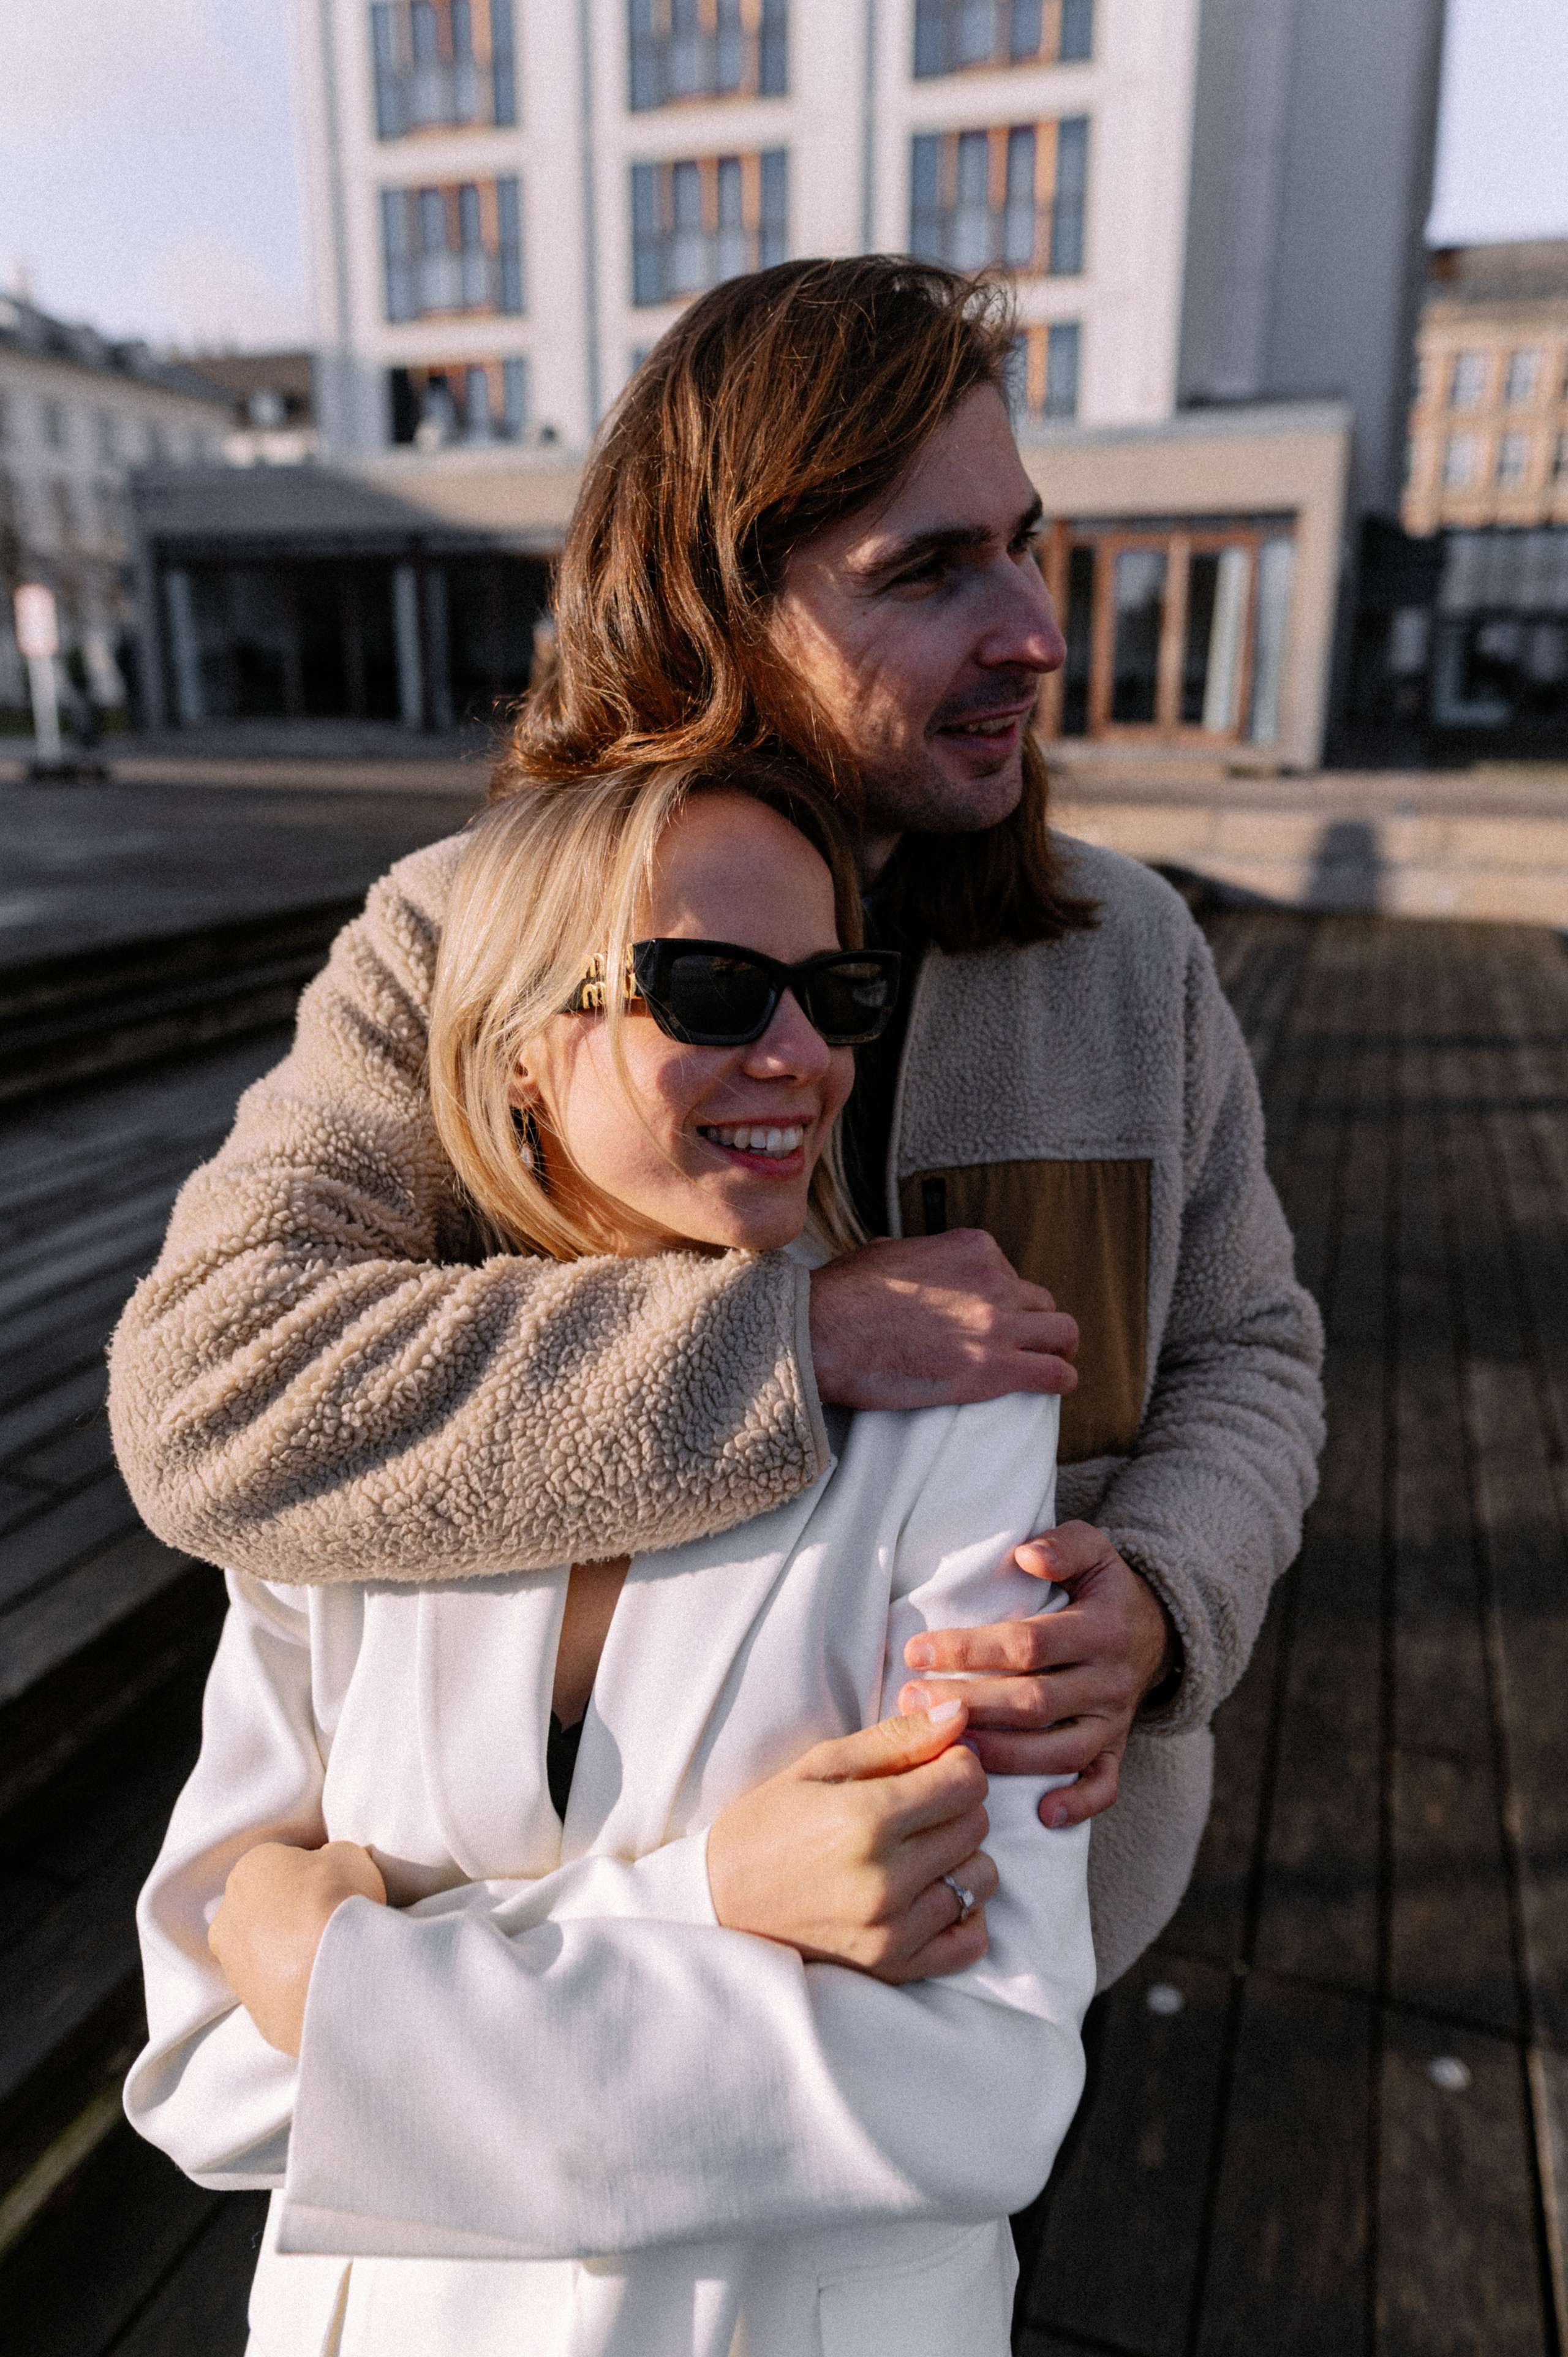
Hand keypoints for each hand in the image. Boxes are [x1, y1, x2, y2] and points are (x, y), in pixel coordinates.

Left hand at [208, 1840, 386, 2057]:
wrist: (332, 1975)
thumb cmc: (338, 1901)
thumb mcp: (348, 1855)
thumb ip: (331, 1858)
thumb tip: (328, 1869)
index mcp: (250, 1869)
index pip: (280, 1864)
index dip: (312, 1874)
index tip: (336, 1887)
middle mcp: (229, 1915)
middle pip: (265, 1908)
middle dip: (292, 1914)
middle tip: (330, 1921)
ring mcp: (233, 1964)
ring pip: (264, 1951)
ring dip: (289, 1952)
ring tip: (329, 1956)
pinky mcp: (247, 2005)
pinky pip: (274, 1987)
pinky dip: (293, 1985)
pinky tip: (321, 1983)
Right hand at [706, 1702, 995, 1983]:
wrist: (718, 1900)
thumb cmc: (768, 1821)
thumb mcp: (821, 1764)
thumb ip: (896, 1739)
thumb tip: (958, 1713)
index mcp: (866, 1818)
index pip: (967, 1780)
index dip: (954, 1762)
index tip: (929, 1766)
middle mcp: (885, 1878)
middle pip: (977, 1824)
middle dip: (955, 1805)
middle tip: (916, 1805)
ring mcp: (892, 1929)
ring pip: (981, 1877)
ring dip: (960, 1857)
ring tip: (919, 1849)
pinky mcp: (893, 1966)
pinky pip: (971, 1941)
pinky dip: (963, 1914)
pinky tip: (931, 1893)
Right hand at [808, 1231, 1078, 1409]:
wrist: (822, 1333)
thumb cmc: (842, 1296)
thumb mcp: (888, 1250)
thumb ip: (921, 1254)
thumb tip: (921, 1265)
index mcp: (972, 1247)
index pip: (1010, 1271)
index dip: (1002, 1299)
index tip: (990, 1318)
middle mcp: (993, 1280)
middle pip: (1040, 1302)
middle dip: (1034, 1322)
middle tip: (1024, 1343)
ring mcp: (996, 1324)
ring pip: (1062, 1333)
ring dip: (1057, 1349)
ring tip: (1049, 1364)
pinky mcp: (993, 1369)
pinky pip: (1054, 1374)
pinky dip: (1060, 1379)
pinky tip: (1053, 1386)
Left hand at [898, 1523, 1177, 1829]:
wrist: (1157, 1632)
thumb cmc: (1104, 1590)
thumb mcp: (1096, 1550)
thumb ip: (1065, 1545)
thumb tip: (1027, 1555)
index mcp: (1101, 1630)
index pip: (1027, 1644)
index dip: (970, 1649)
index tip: (916, 1651)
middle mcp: (1110, 1681)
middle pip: (1033, 1702)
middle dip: (968, 1705)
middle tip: (911, 1702)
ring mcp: (1115, 1721)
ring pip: (1058, 1749)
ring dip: (1001, 1754)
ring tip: (946, 1749)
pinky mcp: (1118, 1750)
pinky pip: (1104, 1785)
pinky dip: (1078, 1803)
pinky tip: (1041, 1814)